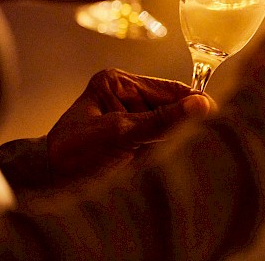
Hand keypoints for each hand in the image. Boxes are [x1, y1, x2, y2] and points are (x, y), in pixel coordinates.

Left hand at [47, 68, 213, 183]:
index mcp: (117, 82)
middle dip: (181, 124)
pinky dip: (166, 150)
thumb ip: (162, 120)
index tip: (215, 114)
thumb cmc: (74, 153)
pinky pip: (160, 140)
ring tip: (171, 152)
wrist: (49, 183)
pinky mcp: (132, 138)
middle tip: (201, 137)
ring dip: (174, 139)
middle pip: (170, 106)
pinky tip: (165, 157)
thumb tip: (200, 104)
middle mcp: (125, 95)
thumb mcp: (120, 133)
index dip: (191, 101)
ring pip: (168, 124)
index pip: (167, 88)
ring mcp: (130, 116)